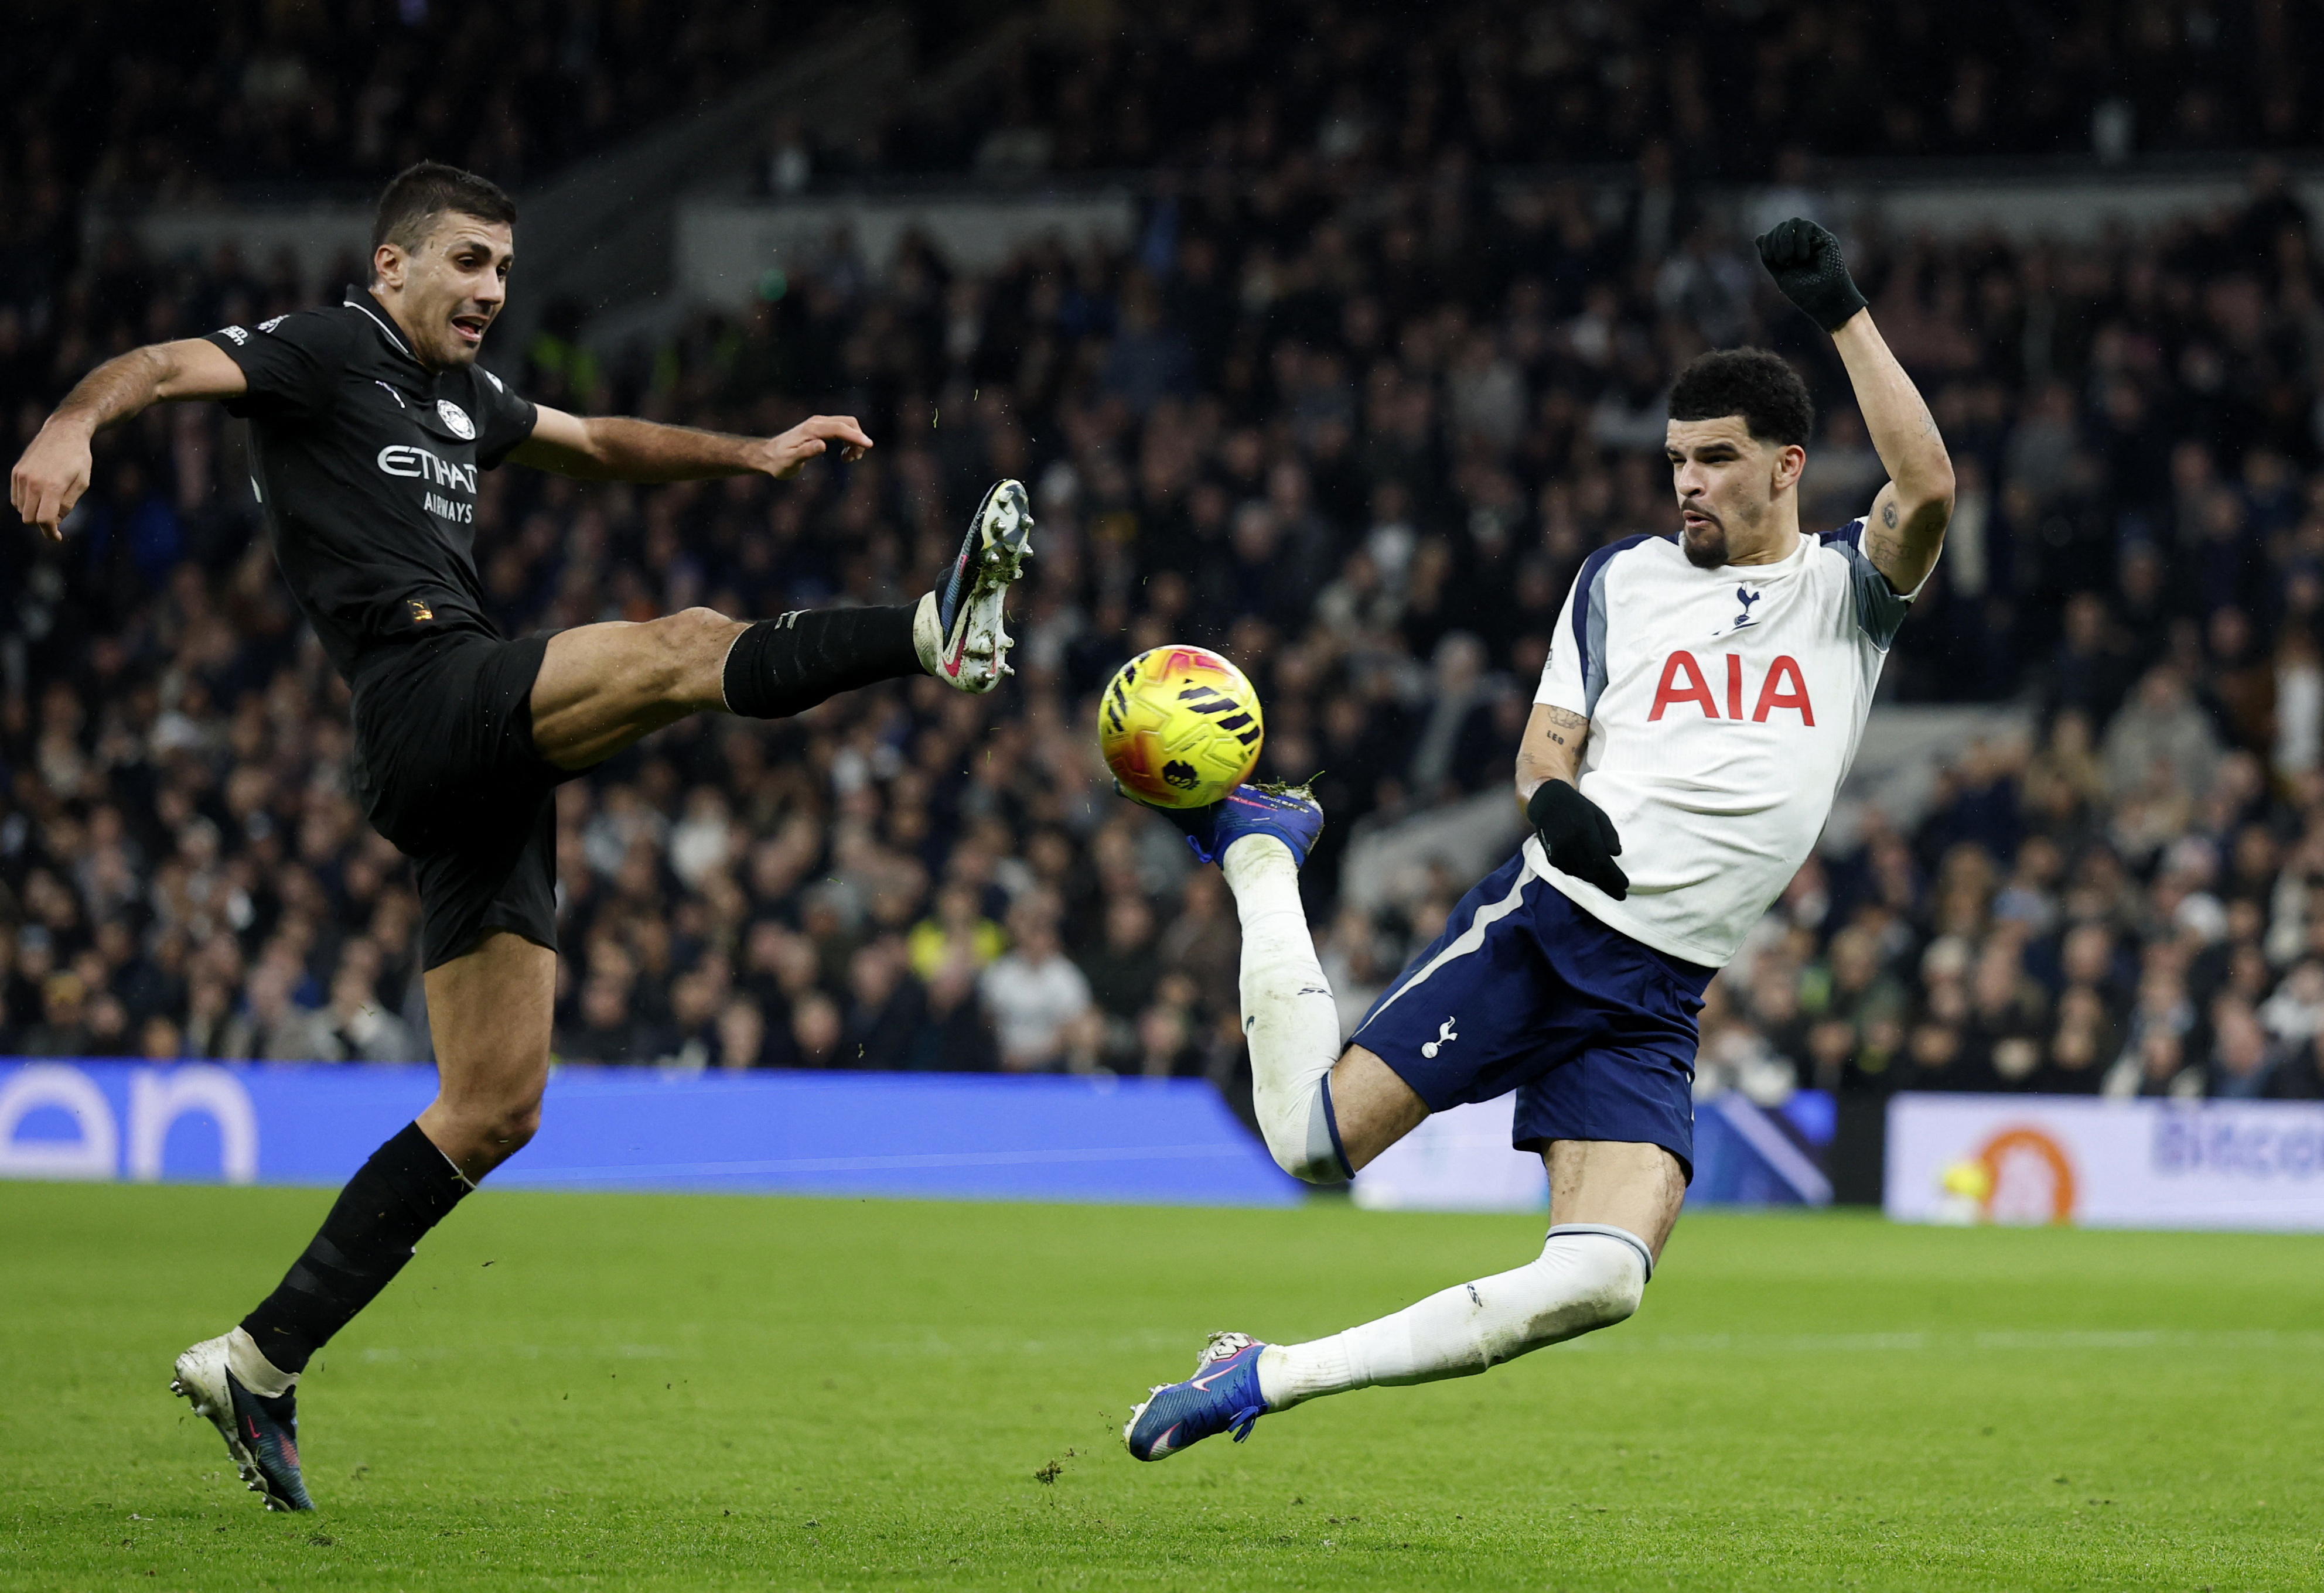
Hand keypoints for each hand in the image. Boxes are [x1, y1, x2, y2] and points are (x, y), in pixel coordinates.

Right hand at [9, 418, 94, 540]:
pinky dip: (26, 502)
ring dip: (34, 512)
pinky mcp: (16, 472)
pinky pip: (16, 498)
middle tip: (56, 521)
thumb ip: (68, 504)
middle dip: (42, 524)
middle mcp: (32, 482)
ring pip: (21, 509)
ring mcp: (21, 476)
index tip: (57, 537)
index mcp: (52, 486)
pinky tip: (40, 495)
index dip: (50, 533)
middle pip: (29, 518)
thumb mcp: (82, 482)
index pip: (44, 520)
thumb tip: (55, 522)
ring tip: (51, 501)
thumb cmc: (78, 458)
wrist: (63, 431)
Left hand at [758, 414, 872, 477]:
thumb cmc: (778, 461)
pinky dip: (849, 441)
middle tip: (854, 459)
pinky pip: (842, 430)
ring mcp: (819, 424)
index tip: (869, 445)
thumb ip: (806, 452)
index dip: (856, 436)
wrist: (768, 455)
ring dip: (854, 441)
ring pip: (847, 426)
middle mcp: (817, 422)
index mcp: (812, 429)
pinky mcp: (821, 429)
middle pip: (848, 423)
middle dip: (857, 439)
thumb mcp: (790, 461)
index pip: (839, 428)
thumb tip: (822, 445)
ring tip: (848, 459)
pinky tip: (844, 455)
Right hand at [1527, 779, 1627, 899]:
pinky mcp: (1552, 859)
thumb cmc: (1577, 807)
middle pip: (1592, 873)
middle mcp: (1569, 846)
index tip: (1625, 885)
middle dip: (1608, 886)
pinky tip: (1593, 876)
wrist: (1548, 804)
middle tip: (1621, 895)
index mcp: (1583, 832)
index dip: (1614, 877)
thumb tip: (1616, 854)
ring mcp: (1559, 854)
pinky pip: (1572, 872)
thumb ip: (1609, 834)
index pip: (1601, 862)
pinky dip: (1584, 875)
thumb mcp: (1598, 815)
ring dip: (1597, 882)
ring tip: (1610, 886)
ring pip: (1582, 875)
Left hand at [1755, 217, 1867, 333]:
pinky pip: (1807, 226)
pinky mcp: (1825, 237)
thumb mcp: (1781, 274)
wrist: (1825, 299)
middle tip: (1783, 261)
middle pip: (1782, 227)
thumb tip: (1759, 237)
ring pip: (1793, 222)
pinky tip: (1803, 257)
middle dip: (1776, 242)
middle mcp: (1801, 243)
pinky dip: (1800, 240)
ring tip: (1790, 258)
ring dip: (1786, 239)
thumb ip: (1770, 258)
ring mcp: (1813, 239)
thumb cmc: (1804, 291)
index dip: (1767, 241)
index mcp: (1789, 251)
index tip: (1768, 257)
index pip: (1773, 234)